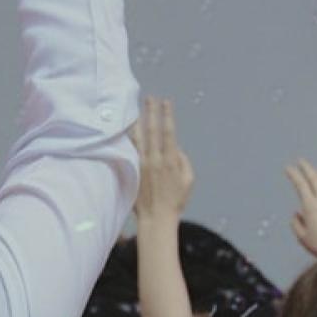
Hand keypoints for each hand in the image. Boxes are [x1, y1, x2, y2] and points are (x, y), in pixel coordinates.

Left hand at [131, 97, 193, 225]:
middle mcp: (155, 160)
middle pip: (152, 130)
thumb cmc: (175, 200)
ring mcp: (142, 165)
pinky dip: (129, 138)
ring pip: (138, 138)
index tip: (166, 102)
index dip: (167, 115)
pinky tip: (127, 129)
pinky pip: (130, 150)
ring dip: (138, 121)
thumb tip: (175, 148)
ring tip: (136, 108)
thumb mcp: (188, 180)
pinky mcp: (134, 171)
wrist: (156, 218)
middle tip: (150, 98)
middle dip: (151, 112)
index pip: (169, 132)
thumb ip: (183, 161)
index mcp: (171, 161)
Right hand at [286, 159, 316, 256]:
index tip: (288, 168)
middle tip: (301, 161)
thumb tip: (296, 214)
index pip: (300, 185)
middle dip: (307, 168)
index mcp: (310, 206)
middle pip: (315, 179)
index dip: (293, 174)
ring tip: (316, 170)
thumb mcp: (302, 237)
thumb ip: (296, 223)